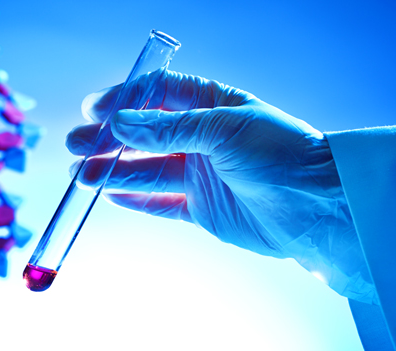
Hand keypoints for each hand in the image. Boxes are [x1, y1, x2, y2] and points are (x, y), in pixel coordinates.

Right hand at [66, 71, 375, 302]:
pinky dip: (134, 199)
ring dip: (112, 170)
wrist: (319, 207)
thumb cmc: (285, 154)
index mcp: (214, 105)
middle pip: (144, 136)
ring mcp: (202, 174)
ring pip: (146, 171)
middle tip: (76, 145)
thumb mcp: (224, 130)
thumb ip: (168, 129)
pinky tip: (110, 193)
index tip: (93, 110)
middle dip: (108, 140)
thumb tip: (120, 124)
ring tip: (81, 173)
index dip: (124, 100)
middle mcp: (204, 138)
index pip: (158, 96)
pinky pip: (160, 202)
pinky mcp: (203, 209)